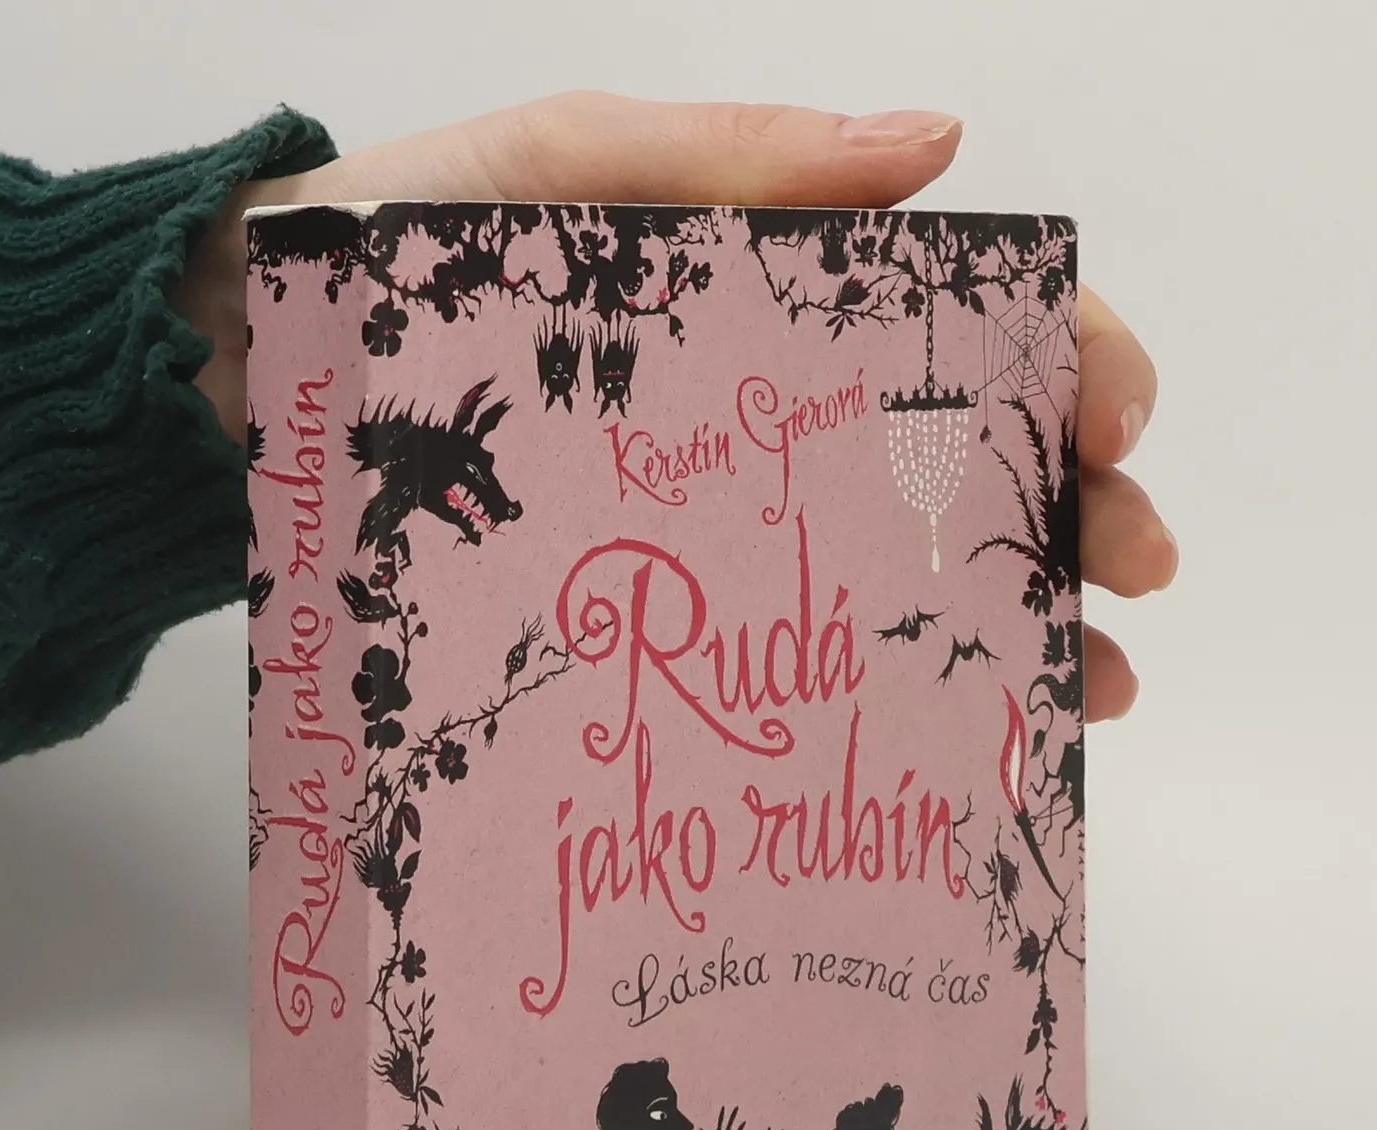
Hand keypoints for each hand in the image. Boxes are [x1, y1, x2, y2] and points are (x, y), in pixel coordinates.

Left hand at [185, 92, 1170, 719]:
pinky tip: (947, 734)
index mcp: (764, 300)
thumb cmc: (386, 264)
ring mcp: (710, 526)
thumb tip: (938, 149)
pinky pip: (784, 657)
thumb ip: (728, 158)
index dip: (1062, 362)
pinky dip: (882, 696)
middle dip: (1070, 514)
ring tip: (1088, 688)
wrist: (244, 389)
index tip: (1115, 428)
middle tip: (1133, 577)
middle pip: (953, 463)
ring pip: (897, 575)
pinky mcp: (647, 615)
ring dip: (1014, 624)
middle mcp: (760, 421)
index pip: (954, 321)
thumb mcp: (554, 171)